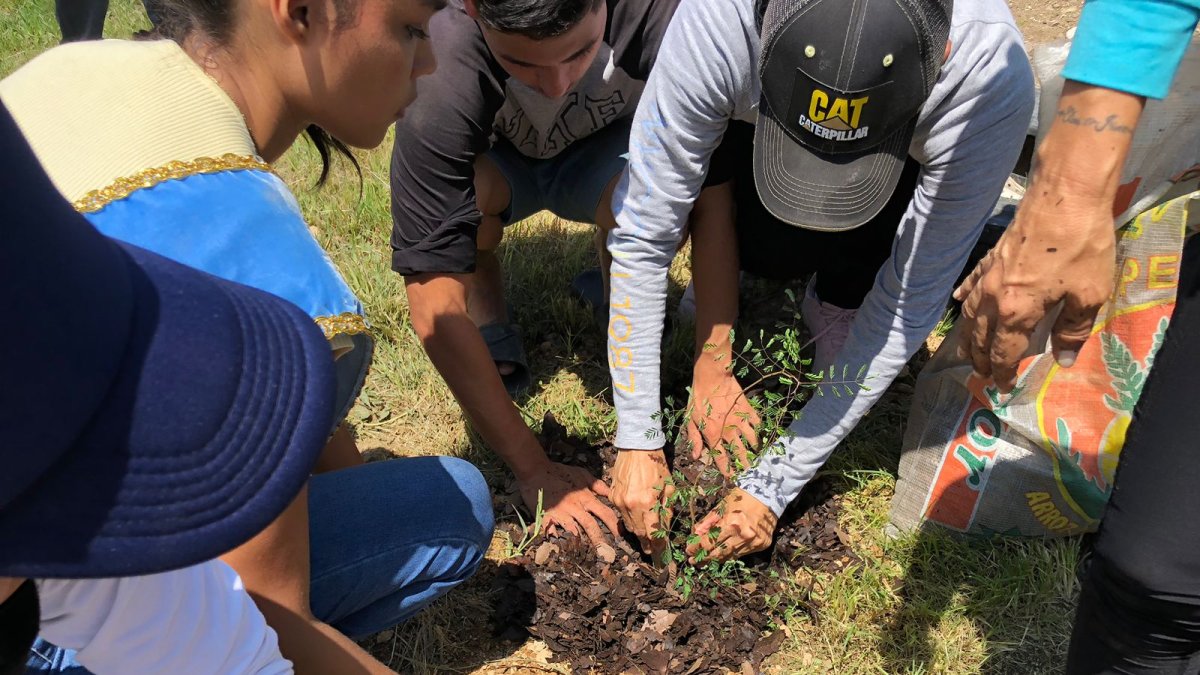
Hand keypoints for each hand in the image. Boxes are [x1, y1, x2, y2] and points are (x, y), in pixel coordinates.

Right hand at [518, 461, 619, 546]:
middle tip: (607, 554)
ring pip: (573, 531)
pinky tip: (561, 549)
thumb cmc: (559, 471)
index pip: (604, 513)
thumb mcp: (581, 474)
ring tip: (587, 555)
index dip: (614, 525)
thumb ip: (597, 484)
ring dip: (580, 543)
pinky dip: (556, 540)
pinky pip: (552, 532)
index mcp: (585, 497)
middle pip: (590, 525)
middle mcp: (575, 507)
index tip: (621, 536)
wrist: (536, 470)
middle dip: (600, 540)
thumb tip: (610, 493)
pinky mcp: (546, 517)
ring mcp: (560, 513)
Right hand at [610, 450, 673, 556]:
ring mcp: (619, 501)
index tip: (660, 554)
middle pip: (638, 533)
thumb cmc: (656, 465)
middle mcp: (631, 505)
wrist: (636, 447)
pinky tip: (635, 516)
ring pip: (628, 525)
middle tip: (651, 550)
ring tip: (644, 536)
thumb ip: (667, 509)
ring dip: (637, 531)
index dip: (656, 546)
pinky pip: (621, 514)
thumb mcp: (668, 487)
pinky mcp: (613, 496)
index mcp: (648, 503)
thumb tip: (665, 527)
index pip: (652, 533)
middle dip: (645, 543)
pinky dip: (629, 518)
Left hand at [685, 488, 777, 562]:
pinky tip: (722, 556)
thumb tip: (695, 536)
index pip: (708, 541)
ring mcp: (753, 542)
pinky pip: (742, 554)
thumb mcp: (721, 506)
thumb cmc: (741, 498)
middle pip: (718, 553)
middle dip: (704, 558)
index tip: (688, 551)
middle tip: (693, 562)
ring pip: (730, 556)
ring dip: (716, 560)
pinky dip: (731, 555)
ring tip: (705, 562)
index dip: (696, 548)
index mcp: (730, 523)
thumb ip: (708, 522)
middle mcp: (742, 535)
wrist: (768, 496)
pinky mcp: (761, 545)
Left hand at [686, 367, 759, 475]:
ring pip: (751, 439)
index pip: (722, 458)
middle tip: (748, 469)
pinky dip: (758, 429)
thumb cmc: (697, 399)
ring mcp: (740, 421)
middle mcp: (728, 432)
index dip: (727, 469)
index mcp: (713, 436)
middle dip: (744, 463)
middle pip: (739, 452)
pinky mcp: (747, 410)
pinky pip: (756, 423)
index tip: (732, 477)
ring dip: (753, 448)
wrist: (711, 379)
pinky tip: (758, 432)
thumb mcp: (690, 420)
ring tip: (755, 452)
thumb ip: (695, 438)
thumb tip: (696, 456)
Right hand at [953, 194, 1114, 391]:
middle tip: (981, 375)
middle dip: (980, 360)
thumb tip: (1064, 360)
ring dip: (967, 336)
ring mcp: (989, 275)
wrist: (1065, 196)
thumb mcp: (1090, 294)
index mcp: (1017, 311)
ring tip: (965, 351)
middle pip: (981, 337)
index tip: (1003, 388)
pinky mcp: (992, 256)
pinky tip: (958, 303)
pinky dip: (964, 296)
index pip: (1004, 352)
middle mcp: (995, 297)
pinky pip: (971, 283)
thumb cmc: (1082, 246)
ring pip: (970, 314)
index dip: (1003, 373)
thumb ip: (1074, 330)